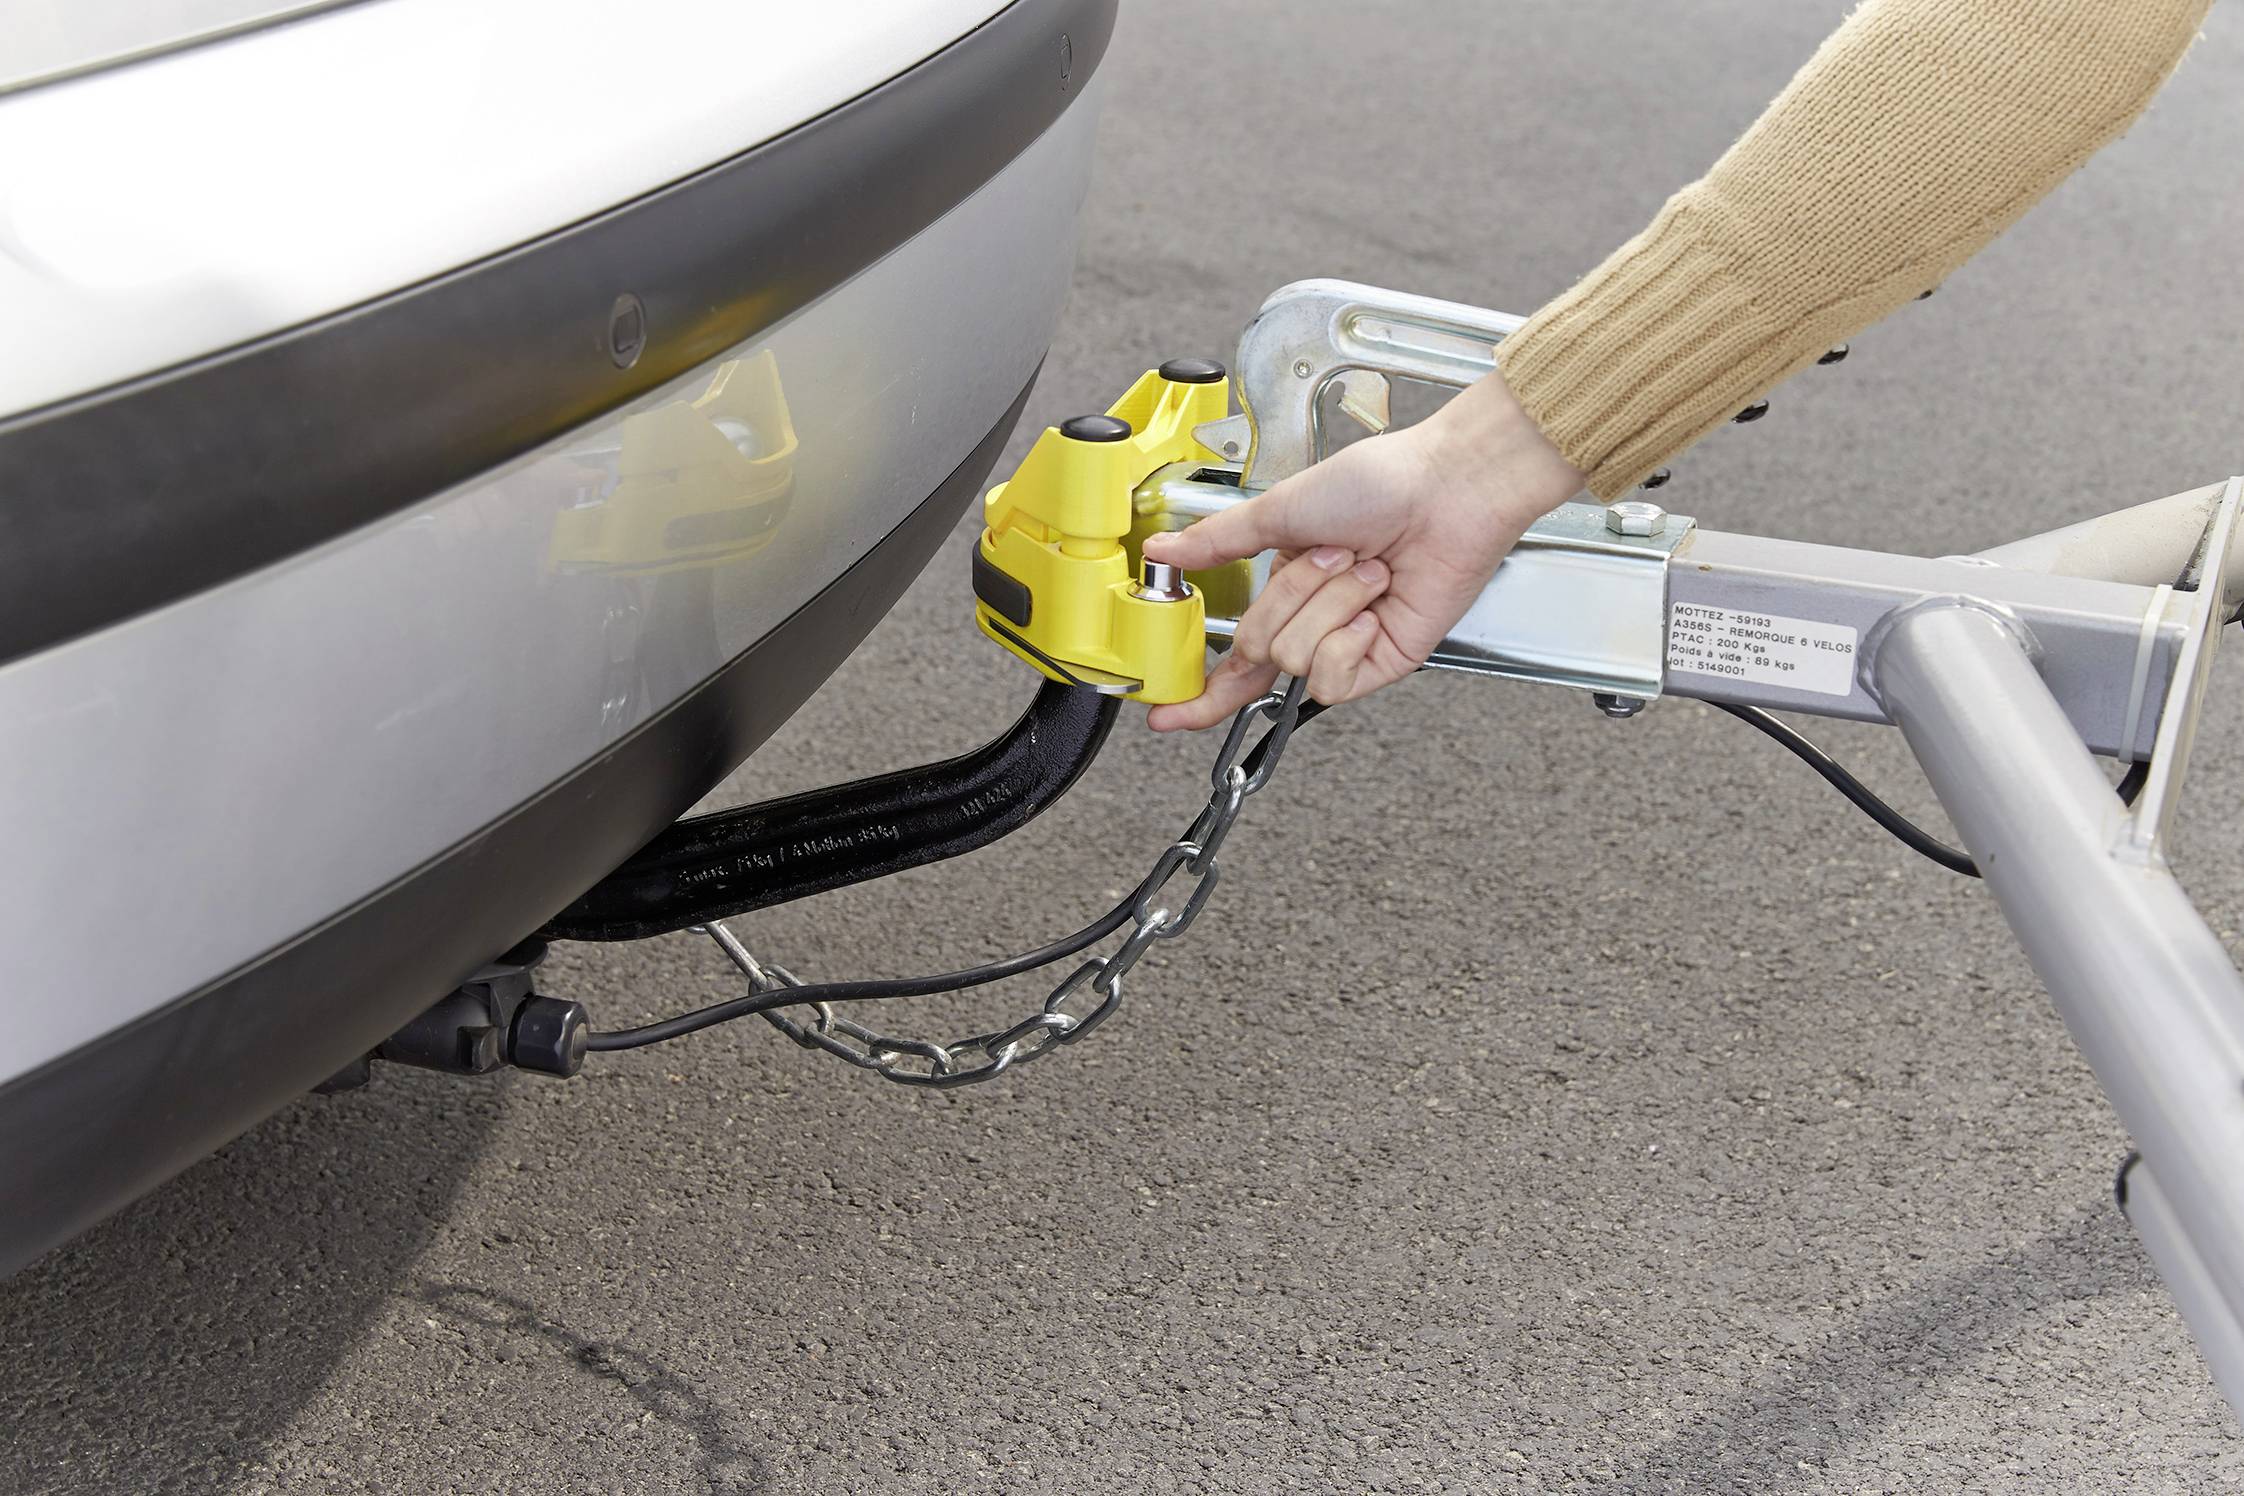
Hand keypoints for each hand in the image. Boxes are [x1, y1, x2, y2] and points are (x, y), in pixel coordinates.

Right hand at [1142, 372, 1585, 728]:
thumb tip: (1164, 550)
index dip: (1201, 692)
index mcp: (1287, 588)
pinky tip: (1373, 609)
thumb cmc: (1379, 484)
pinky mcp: (1382, 663)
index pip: (1236, 657)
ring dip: (1329, 606)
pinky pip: (1334, 678)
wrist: (1444, 490)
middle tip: (1332, 556)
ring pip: (1296, 661)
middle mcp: (1316, 620)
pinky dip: (1349, 637)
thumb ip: (1218, 541)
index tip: (1166, 716)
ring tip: (1366, 571)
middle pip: (1259, 650)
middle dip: (1289, 598)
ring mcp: (1349, 644)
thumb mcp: (1280, 510)